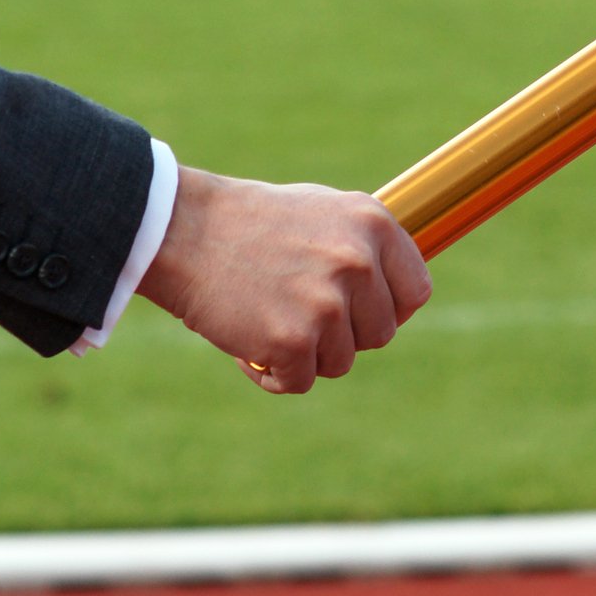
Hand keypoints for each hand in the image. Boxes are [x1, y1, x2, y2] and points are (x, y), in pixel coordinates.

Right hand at [138, 167, 432, 393]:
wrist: (180, 230)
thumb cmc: (251, 223)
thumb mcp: (324, 214)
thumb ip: (366, 249)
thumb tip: (405, 293)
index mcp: (373, 225)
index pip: (415, 293)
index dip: (388, 310)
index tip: (359, 313)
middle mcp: (358, 262)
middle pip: (379, 335)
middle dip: (342, 334)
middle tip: (297, 312)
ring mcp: (328, 303)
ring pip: (341, 362)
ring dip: (306, 354)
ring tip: (268, 319)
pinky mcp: (294, 340)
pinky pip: (300, 382)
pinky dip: (274, 374)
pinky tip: (248, 344)